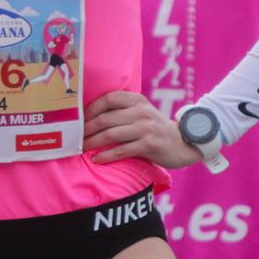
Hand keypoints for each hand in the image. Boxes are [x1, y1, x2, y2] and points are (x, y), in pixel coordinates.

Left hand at [83, 91, 201, 169]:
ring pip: (111, 134)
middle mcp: (141, 112)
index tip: (78, 119)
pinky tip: (96, 159)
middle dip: (86, 129)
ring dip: (92, 143)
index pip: (109, 98)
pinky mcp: (150, 145)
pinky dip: (106, 155)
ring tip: (80, 149)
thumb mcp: (142, 113)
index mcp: (137, 100)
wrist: (184, 144)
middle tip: (74, 137)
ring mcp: (146, 128)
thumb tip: (90, 118)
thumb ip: (123, 112)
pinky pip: (122, 150)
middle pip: (106, 118)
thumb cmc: (156, 129)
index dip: (91, 109)